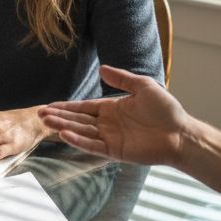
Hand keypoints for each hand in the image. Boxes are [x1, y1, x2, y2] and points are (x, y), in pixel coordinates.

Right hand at [39, 66, 189, 165]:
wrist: (180, 133)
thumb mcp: (143, 86)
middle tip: (40, 114)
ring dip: (64, 127)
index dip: (67, 106)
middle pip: (78, 120)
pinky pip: (92, 146)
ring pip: (81, 132)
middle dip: (59, 117)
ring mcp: (110, 138)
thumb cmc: (166, 110)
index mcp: (112, 109)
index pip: (84, 107)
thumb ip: (122, 79)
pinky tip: (65, 134)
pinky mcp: (114, 151)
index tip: (49, 105)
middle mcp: (108, 124)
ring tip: (47, 122)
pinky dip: (78, 141)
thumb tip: (102, 68)